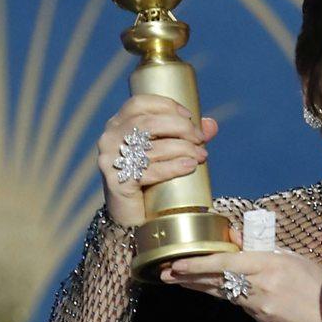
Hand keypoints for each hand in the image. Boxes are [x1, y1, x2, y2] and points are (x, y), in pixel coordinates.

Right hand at [96, 94, 216, 226]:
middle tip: (200, 140)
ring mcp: (110, 161)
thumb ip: (187, 137)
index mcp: (117, 125)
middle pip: (148, 123)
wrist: (131, 218)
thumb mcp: (166, 154)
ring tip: (202, 156)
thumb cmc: (150, 180)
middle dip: (181, 128)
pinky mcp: (117, 183)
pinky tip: (190, 167)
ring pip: (152, 147)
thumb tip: (211, 125)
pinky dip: (174, 167)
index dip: (166, 105)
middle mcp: (109, 138)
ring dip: (183, 149)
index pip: (139, 103)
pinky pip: (150, 171)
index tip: (189, 117)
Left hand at [160, 231, 321, 321]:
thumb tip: (237, 238)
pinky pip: (238, 304)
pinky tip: (208, 290)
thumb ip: (263, 248)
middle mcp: (261, 287)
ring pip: (223, 293)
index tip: (177, 263)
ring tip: (175, 280)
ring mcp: (260, 307)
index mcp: (271, 265)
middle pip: (217, 281)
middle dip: (188, 277)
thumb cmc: (321, 285)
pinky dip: (222, 295)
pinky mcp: (262, 321)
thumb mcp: (294, 258)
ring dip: (198, 287)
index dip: (198, 264)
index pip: (226, 263)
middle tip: (164, 273)